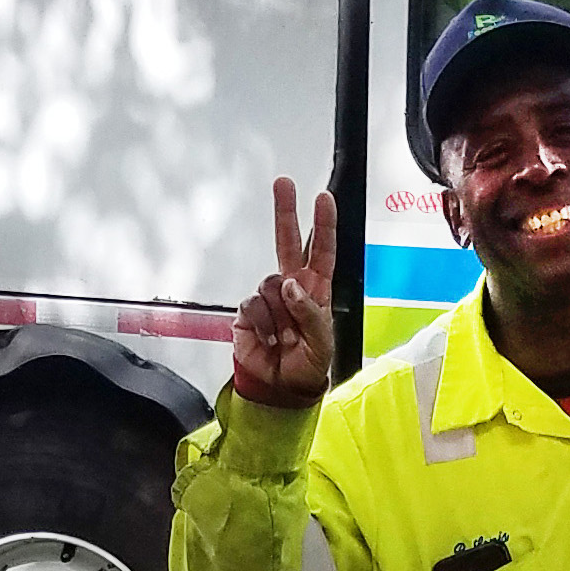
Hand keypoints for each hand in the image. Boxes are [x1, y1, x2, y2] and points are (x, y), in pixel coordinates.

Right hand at [231, 178, 336, 408]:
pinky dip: (261, 324)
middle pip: (287, 241)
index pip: (322, 251)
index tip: (323, 198)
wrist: (279, 388)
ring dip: (279, 312)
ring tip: (284, 336)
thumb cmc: (308, 364)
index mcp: (316, 290)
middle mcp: (292, 286)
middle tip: (283, 182)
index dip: (323, 225)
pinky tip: (267, 339)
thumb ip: (310, 312)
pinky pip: (252, 305)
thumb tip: (291, 284)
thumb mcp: (322, 342)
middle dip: (285, 211)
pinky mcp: (246, 311)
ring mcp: (268, 296)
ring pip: (270, 284)